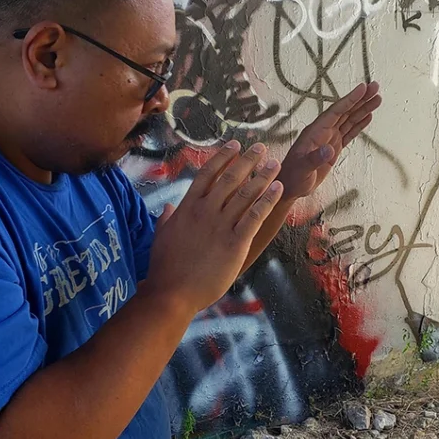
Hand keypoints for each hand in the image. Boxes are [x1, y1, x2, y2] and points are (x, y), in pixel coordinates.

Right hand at [145, 141, 283, 313]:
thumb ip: (166, 219)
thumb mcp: (161, 238)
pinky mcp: (236, 243)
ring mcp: (221, 226)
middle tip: (261, 147)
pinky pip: (256, 216)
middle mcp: (205, 211)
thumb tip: (169, 207)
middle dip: (247, 160)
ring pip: (246, 194)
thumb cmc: (164, 268)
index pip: (207, 174)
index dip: (223, 157)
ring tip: (275, 163)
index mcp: (187, 208)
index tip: (234, 145)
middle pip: (230, 178)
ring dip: (263, 176)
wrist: (171, 294)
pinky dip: (268, 199)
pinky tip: (278, 188)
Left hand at [277, 82, 381, 198]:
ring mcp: (329, 139)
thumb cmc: (292, 177)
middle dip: (361, 99)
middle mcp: (323, 132)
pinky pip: (349, 132)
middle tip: (375, 87)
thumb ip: (315, 158)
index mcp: (315, 132)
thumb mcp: (302, 169)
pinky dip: (359, 124)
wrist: (290, 186)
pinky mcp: (334, 147)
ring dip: (363, 109)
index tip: (362, 88)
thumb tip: (330, 149)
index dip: (350, 99)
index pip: (335, 111)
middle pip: (345, 111)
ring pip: (349, 119)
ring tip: (377, 99)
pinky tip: (367, 117)